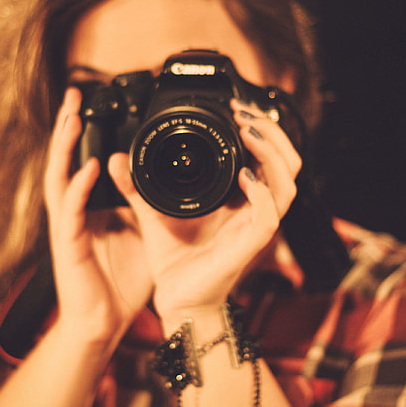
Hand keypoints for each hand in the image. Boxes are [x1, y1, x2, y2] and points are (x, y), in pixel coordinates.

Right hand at [44, 88, 151, 341]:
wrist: (103, 322)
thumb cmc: (119, 281)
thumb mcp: (141, 234)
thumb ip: (146, 206)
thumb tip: (166, 183)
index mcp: (89, 207)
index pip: (82, 161)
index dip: (83, 134)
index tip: (92, 104)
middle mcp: (74, 211)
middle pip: (63, 160)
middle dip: (67, 126)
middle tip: (73, 94)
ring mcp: (68, 226)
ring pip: (58, 176)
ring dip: (64, 146)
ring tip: (72, 116)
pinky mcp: (68, 244)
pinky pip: (71, 210)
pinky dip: (79, 187)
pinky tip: (90, 168)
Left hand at [108, 98, 300, 329]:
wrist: (176, 299)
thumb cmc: (175, 260)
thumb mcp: (152, 212)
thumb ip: (137, 186)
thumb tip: (116, 159)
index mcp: (239, 198)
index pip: (269, 158)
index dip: (260, 129)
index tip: (235, 108)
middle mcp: (254, 208)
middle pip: (289, 163)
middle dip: (273, 132)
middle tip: (245, 113)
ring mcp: (254, 226)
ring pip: (287, 183)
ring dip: (272, 153)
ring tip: (249, 131)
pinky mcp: (249, 244)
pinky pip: (269, 214)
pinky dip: (262, 192)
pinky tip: (245, 176)